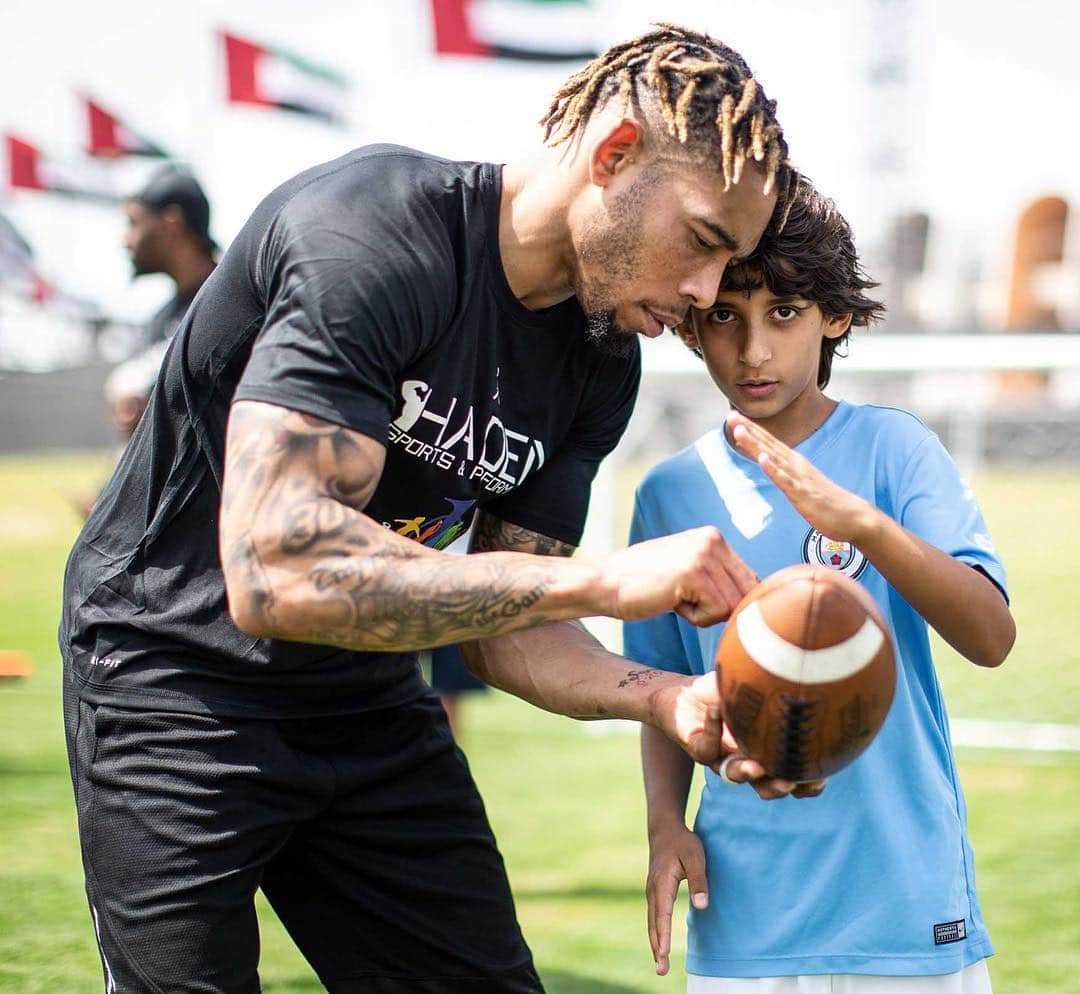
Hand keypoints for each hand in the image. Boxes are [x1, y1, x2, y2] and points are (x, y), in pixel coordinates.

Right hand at [601, 526, 757, 626]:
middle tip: (685, 602)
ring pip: (733, 607)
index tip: (702, 603)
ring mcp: (704, 555)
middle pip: (746, 594)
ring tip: (675, 599)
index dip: (731, 601)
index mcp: (713, 537)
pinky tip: (671, 603)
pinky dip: (695, 619)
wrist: (604, 583)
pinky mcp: (694, 573)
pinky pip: (716, 613)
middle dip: (719, 609)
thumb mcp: (687, 569)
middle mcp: (713, 540)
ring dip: (705, 615)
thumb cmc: (642, 584)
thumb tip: (757, 603)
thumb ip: (718, 576)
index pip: (750, 579)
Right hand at [646, 823, 707, 975]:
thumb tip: (702, 905)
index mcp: (662, 883)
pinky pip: (653, 916)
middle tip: (661, 971)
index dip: (664, 935)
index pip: (662, 915)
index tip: (664, 954)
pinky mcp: (654, 891)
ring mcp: (651, 891)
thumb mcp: (696, 857)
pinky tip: (659, 943)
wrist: (664, 828)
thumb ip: (699, 880)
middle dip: (657, 948)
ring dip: (655, 943)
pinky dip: (655, 932)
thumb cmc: (683, 842)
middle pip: (653, 924)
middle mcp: (653, 890)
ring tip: (660, 965)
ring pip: (651, 922)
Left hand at [651, 674, 826, 800]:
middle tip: (790, 783)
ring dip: (746, 773)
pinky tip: (717, 710)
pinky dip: (713, 728)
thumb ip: (778, 686)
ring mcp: (720, 757)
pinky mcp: (697, 748)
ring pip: (733, 776)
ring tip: (756, 766)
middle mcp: (744, 759)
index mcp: (765, 751)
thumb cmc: (726, 691)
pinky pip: (706, 747)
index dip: (806, 784)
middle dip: (778, 787)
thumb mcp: (756, 687)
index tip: (821, 778)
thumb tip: (811, 667)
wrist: (686, 694)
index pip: (790, 776)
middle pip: (764, 786)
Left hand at [727, 411, 876, 544]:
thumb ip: (780, 469)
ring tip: (740, 430)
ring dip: (756, 443)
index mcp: (794, 462)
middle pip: (768, 444)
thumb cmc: (824, 500)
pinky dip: (773, 469)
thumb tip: (761, 456)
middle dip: (749, 429)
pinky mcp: (803, 493)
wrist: (851, 516)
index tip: (734, 415)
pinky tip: (762, 459)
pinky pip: (785, 480)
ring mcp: (799, 478)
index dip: (751, 429)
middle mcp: (795, 465)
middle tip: (731, 414)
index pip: (769, 442)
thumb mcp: (797, 481)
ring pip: (773, 457)